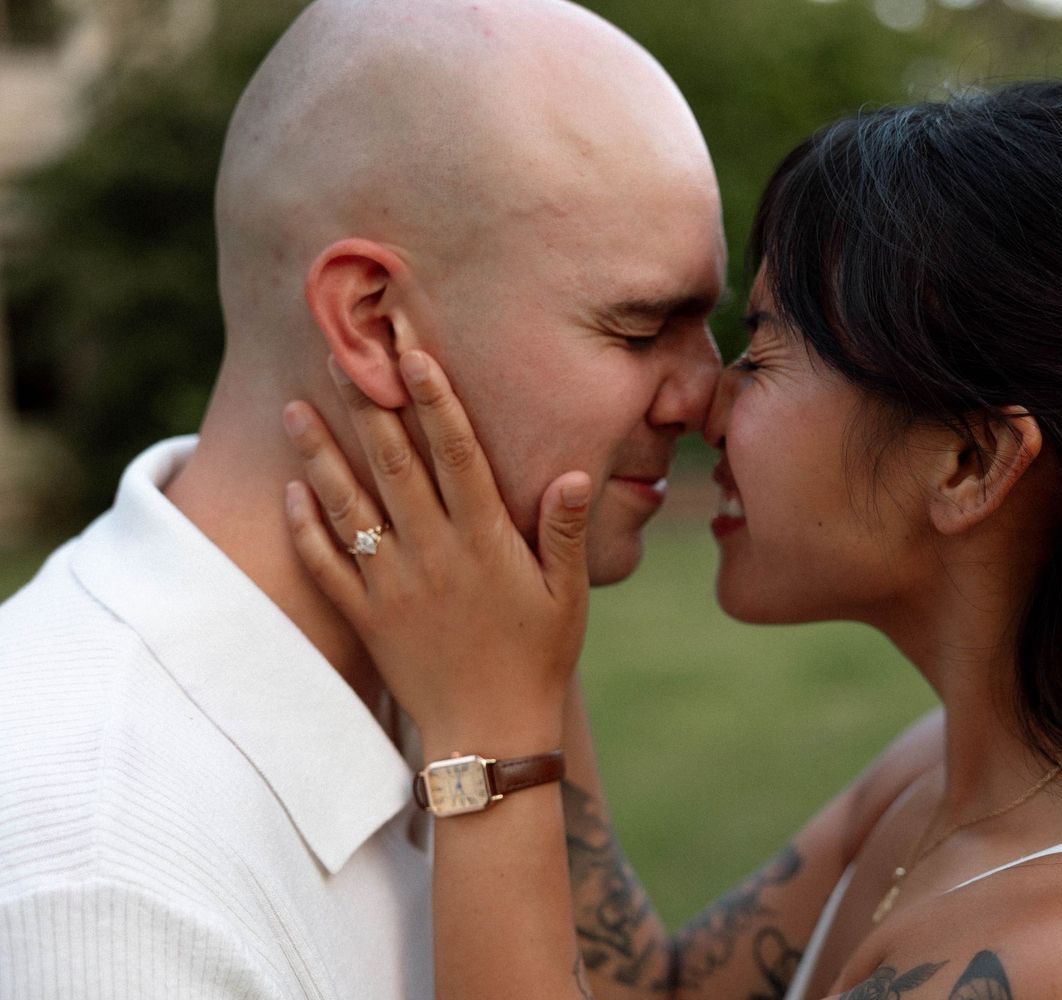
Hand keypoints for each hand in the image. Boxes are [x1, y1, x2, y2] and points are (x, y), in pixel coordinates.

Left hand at [281, 350, 590, 748]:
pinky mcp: (366, 616)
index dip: (435, 401)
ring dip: (320, 453)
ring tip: (295, 407)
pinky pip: (326, 565)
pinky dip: (305, 526)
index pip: (456, 454)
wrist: (490, 734)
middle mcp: (433, 553)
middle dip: (368, 404)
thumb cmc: (538, 657)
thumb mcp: (567, 594)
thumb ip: (563, 531)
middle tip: (343, 354)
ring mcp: (393, 584)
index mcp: (485, 541)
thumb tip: (573, 474)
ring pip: (348, 506)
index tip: (414, 354)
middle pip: (393, 464)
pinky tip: (291, 489)